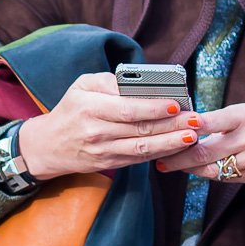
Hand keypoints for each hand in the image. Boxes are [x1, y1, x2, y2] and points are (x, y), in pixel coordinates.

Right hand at [17, 72, 199, 178]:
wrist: (48, 146)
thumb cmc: (70, 109)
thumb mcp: (82, 86)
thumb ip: (110, 81)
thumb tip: (140, 82)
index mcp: (89, 107)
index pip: (127, 109)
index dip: (154, 108)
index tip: (177, 104)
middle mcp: (96, 132)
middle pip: (140, 129)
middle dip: (172, 125)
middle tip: (195, 119)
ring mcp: (103, 151)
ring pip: (143, 148)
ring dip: (171, 143)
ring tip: (192, 136)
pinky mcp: (109, 164)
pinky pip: (138, 159)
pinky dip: (160, 153)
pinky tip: (177, 147)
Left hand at [155, 102, 244, 182]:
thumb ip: (219, 121)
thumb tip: (185, 129)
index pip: (212, 121)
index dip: (189, 127)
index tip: (170, 131)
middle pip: (205, 152)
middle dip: (179, 158)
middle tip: (161, 160)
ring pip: (214, 169)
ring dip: (192, 169)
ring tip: (174, 165)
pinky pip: (228, 177)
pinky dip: (212, 173)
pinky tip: (201, 169)